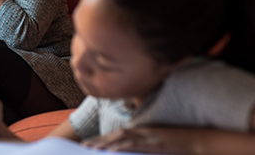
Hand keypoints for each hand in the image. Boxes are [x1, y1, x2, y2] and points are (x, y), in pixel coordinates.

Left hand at [83, 127, 199, 153]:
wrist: (201, 140)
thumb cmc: (182, 145)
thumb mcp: (161, 146)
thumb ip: (147, 148)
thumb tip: (133, 153)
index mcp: (144, 132)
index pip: (120, 134)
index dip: (104, 138)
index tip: (91, 143)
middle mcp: (144, 131)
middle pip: (116, 134)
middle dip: (99, 139)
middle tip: (83, 145)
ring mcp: (149, 135)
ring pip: (122, 137)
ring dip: (105, 142)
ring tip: (91, 148)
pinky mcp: (155, 141)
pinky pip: (135, 144)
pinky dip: (122, 146)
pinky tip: (110, 150)